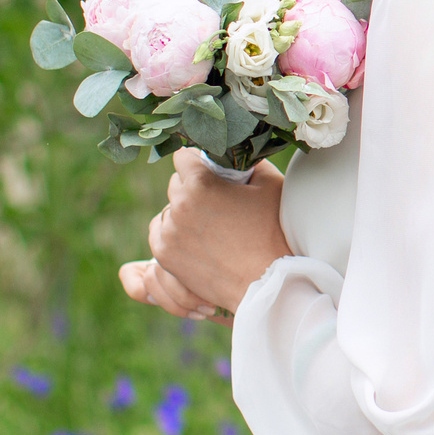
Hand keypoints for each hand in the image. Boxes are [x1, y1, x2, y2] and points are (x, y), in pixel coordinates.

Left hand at [116, 149, 290, 318]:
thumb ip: (249, 161)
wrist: (268, 283)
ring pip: (167, 208)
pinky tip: (193, 236)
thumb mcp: (269, 185)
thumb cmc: (274, 232)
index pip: (183, 156)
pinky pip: (159, 231)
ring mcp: (169, 233)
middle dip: (193, 186)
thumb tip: (238, 151)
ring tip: (207, 223)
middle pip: (175, 183)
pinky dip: (172, 231)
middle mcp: (178, 206)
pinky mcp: (165, 255)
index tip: (210, 170)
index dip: (198, 161)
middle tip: (216, 200)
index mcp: (200, 183)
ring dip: (182, 210)